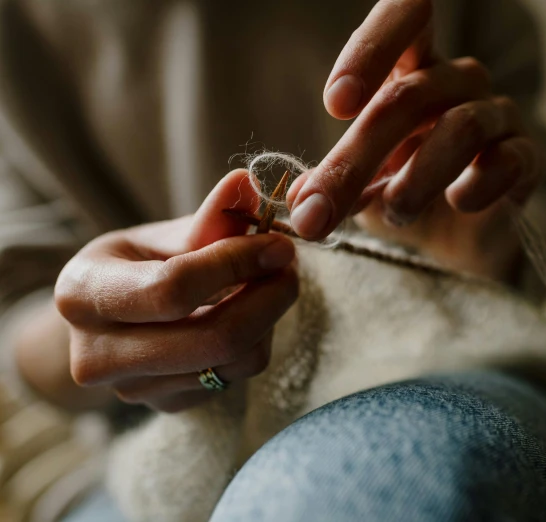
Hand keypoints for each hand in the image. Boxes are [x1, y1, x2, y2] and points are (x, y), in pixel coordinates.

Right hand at [53, 170, 297, 412]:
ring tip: (268, 284)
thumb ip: (210, 217)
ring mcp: (130, 390)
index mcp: (83, 294)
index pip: (173, 288)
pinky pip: (233, 380)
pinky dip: (254, 343)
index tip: (279, 245)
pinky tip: (246, 316)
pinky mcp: (165, 406)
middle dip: (268, 298)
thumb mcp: (164, 235)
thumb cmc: (140, 266)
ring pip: (232, 362)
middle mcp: (95, 354)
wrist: (114, 320)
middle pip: (212, 339)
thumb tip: (247, 184)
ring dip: (267, 320)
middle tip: (290, 267)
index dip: (237, 264)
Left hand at [286, 0, 543, 249]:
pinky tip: (459, 203)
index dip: (371, 48)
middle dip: (357, 158)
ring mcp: (497, 114)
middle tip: (320, 210)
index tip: (336, 105)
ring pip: (461, 126)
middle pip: (409, 96)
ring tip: (394, 212)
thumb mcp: (363, 186)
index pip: (406, 17)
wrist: (461, 239)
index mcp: (413, 68)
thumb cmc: (407, 193)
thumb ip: (337, 184)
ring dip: (416, 178)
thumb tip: (304, 202)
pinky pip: (508, 159)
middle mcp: (458, 80)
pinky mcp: (526, 156)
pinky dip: (477, 186)